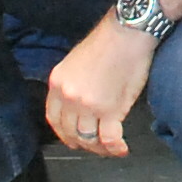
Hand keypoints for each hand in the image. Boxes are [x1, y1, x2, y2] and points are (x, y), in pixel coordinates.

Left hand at [45, 16, 156, 157]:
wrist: (128, 32)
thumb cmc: (108, 42)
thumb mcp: (75, 62)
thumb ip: (73, 85)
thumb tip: (80, 107)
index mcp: (57, 83)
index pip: (54, 119)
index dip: (64, 134)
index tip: (74, 139)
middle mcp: (68, 96)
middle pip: (70, 133)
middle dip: (83, 144)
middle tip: (95, 146)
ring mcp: (88, 105)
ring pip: (88, 139)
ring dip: (100, 148)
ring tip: (110, 148)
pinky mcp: (109, 109)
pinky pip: (108, 138)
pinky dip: (115, 148)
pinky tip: (122, 148)